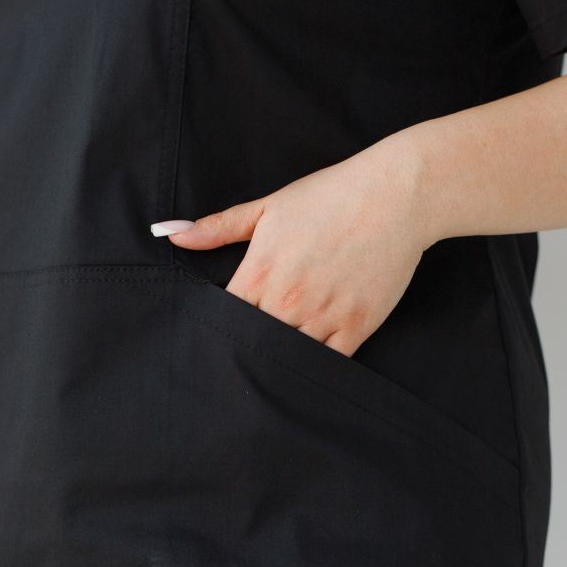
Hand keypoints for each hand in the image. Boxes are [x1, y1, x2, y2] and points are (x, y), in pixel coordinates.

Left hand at [159, 140, 433, 356]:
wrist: (395, 196)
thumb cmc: (330, 197)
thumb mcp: (268, 207)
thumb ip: (218, 227)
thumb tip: (171, 234)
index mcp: (260, 271)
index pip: (224, 318)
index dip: (218, 329)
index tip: (216, 336)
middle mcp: (288, 299)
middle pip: (252, 344)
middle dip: (245, 351)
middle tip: (238, 363)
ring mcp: (323, 315)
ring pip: (287, 358)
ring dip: (278, 363)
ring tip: (268, 370)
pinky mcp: (356, 326)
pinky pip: (327, 363)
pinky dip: (313, 368)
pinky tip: (304, 370)